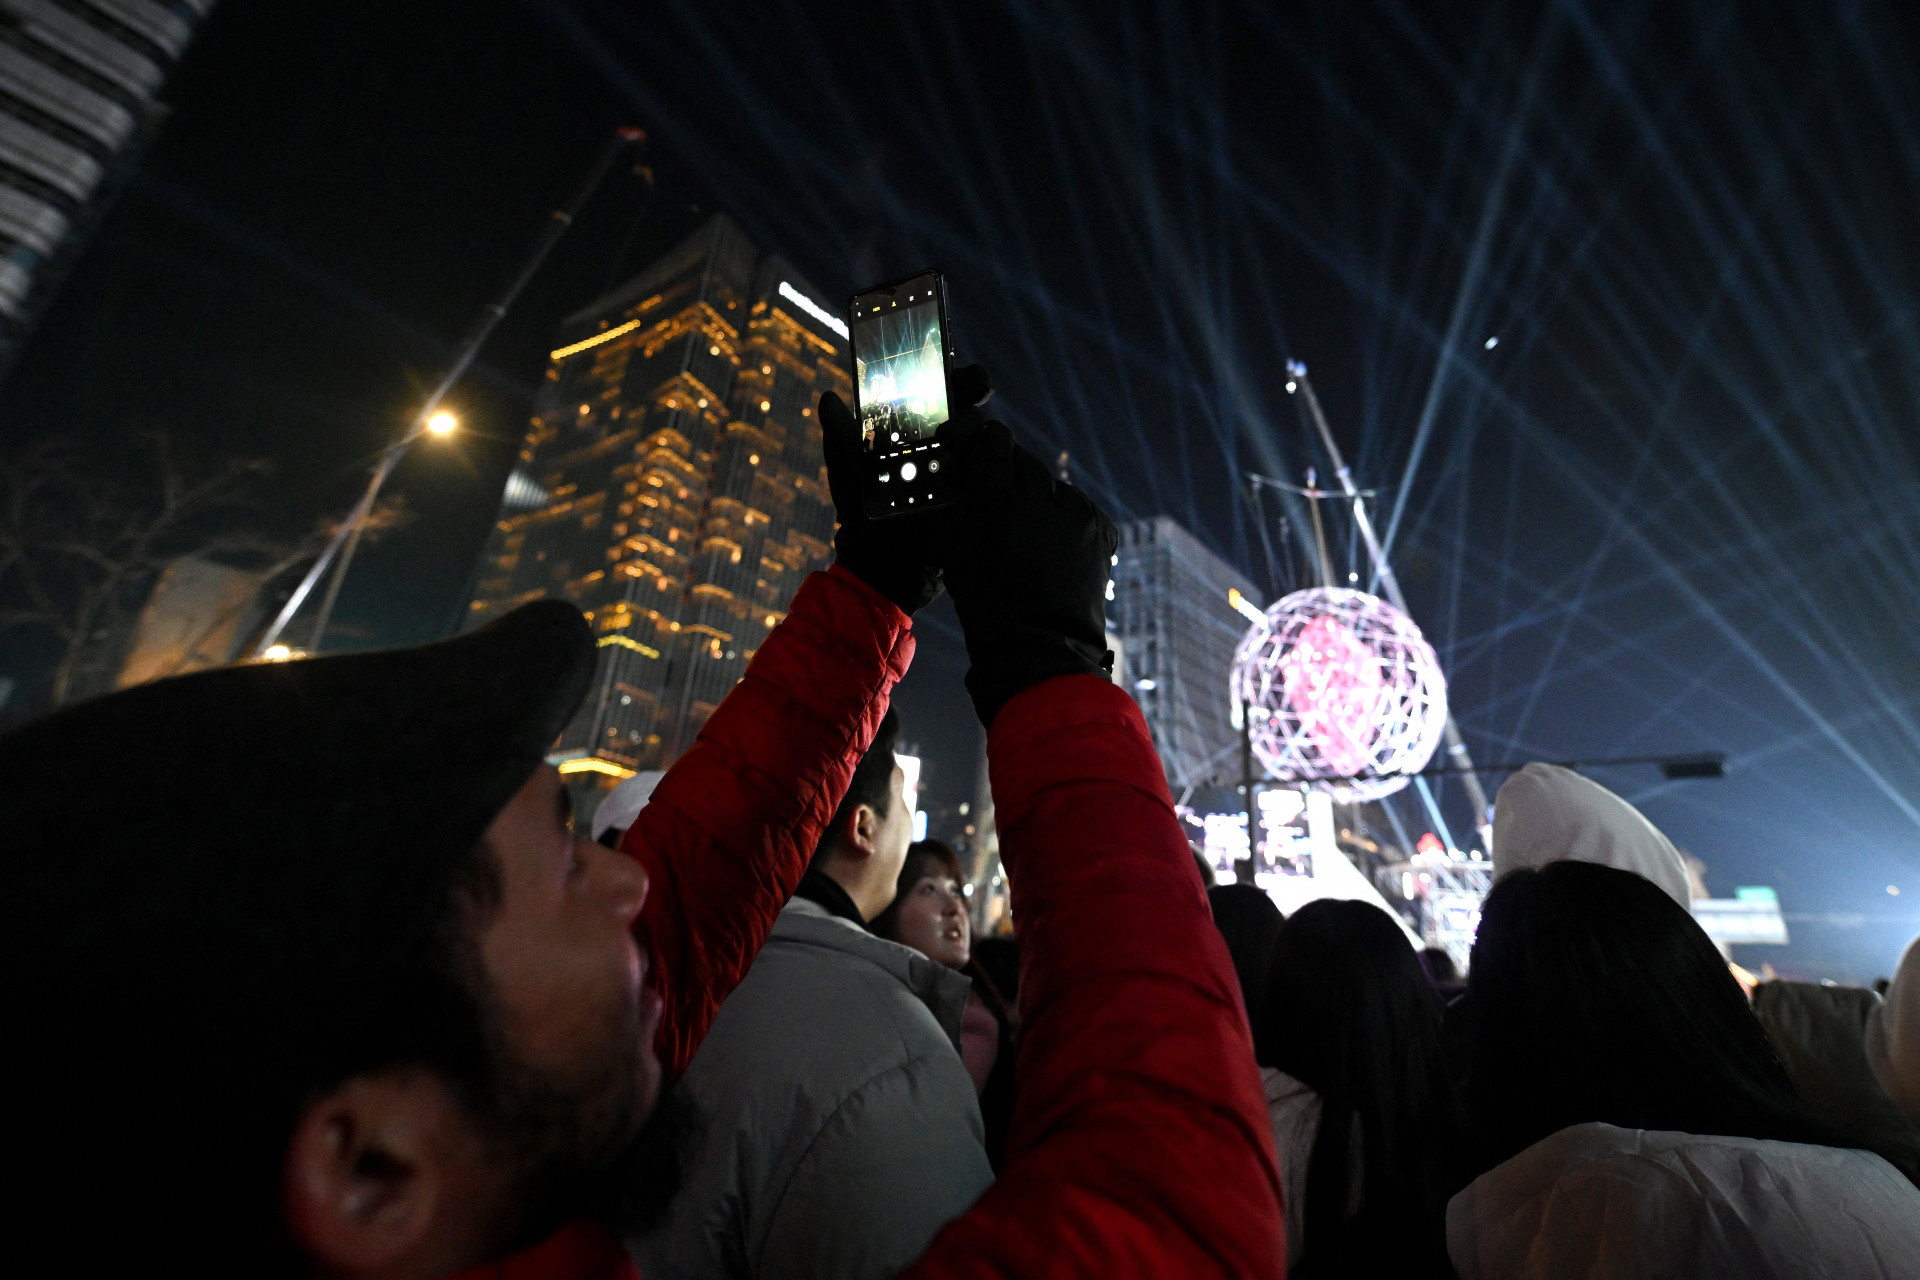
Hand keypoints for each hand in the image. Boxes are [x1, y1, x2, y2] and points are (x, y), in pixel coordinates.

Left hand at [819, 366, 991, 613]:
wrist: (887, 574)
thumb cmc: (862, 524)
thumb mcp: (850, 481)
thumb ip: (841, 442)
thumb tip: (829, 397)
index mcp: (905, 437)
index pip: (928, 394)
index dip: (942, 375)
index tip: (951, 366)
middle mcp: (935, 447)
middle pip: (960, 407)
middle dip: (973, 392)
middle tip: (980, 386)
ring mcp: (958, 471)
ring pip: (980, 437)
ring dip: (986, 427)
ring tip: (984, 425)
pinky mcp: (976, 497)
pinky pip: (991, 472)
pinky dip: (996, 462)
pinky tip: (999, 458)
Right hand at [933, 411, 1117, 727]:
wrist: (1041, 648)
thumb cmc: (986, 603)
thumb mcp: (953, 550)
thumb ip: (950, 502)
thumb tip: (950, 467)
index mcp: (995, 502)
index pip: (993, 442)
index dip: (981, 445)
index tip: (975, 454)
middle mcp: (1039, 500)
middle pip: (1023, 460)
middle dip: (1008, 475)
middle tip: (998, 502)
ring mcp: (1076, 514)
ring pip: (1051, 484)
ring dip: (1037, 499)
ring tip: (1027, 534)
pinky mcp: (1101, 527)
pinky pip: (1076, 507)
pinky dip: (1063, 519)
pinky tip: (1052, 547)